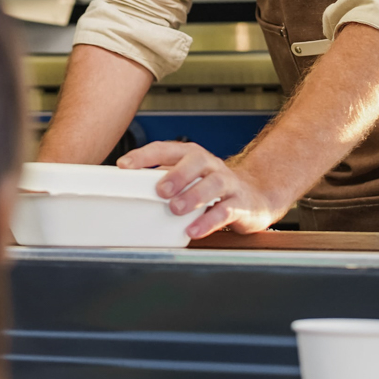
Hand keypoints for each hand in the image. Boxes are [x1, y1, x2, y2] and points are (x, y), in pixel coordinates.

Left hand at [116, 141, 286, 237]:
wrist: (255, 196)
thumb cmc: (209, 186)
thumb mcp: (187, 177)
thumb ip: (162, 179)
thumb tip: (125, 189)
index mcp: (191, 155)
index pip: (165, 149)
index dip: (144, 156)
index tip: (124, 165)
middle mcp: (210, 165)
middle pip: (195, 161)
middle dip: (176, 174)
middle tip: (160, 190)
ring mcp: (227, 183)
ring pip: (212, 184)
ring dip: (193, 197)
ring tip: (175, 209)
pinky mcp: (240, 204)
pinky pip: (225, 211)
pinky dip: (208, 221)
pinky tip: (193, 230)